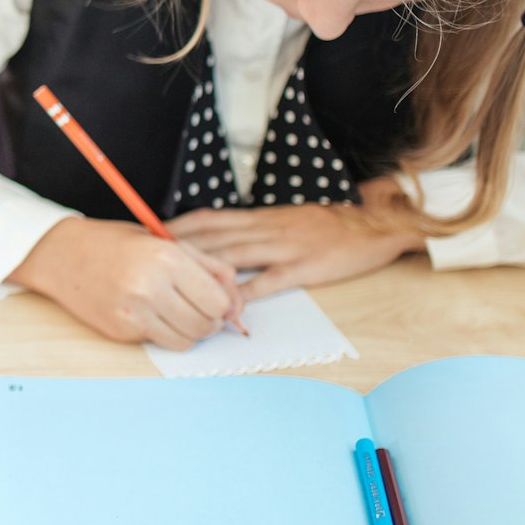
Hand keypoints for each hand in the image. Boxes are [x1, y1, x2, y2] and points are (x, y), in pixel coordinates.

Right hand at [9, 217, 244, 350]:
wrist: (63, 255)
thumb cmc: (117, 244)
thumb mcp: (167, 242)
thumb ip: (209, 268)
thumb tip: (236, 305)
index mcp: (166, 258)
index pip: (217, 300)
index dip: (222, 304)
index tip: (214, 299)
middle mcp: (150, 287)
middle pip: (206, 324)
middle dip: (208, 320)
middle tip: (195, 306)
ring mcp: (134, 312)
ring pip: (186, 340)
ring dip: (188, 330)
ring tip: (174, 310)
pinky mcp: (122, 330)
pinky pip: (161, 342)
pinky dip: (163, 333)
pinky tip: (148, 313)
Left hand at [168, 179, 427, 298]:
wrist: (376, 221)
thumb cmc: (329, 224)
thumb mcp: (286, 218)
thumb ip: (255, 229)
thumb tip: (220, 238)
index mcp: (260, 217)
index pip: (209, 219)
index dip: (178, 227)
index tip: (150, 236)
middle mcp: (265, 228)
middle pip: (212, 237)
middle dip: (177, 249)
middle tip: (148, 261)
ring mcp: (284, 246)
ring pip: (233, 257)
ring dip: (202, 271)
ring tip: (173, 284)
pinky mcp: (304, 266)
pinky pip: (269, 281)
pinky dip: (246, 295)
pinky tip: (227, 307)